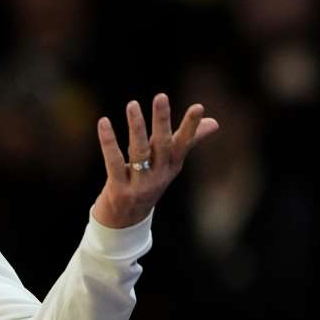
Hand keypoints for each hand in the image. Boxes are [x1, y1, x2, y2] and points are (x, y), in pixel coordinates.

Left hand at [92, 94, 219, 228]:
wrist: (125, 222)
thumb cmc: (147, 184)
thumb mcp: (168, 164)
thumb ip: (188, 141)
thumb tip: (215, 122)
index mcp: (172, 167)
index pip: (183, 144)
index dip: (191, 127)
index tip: (198, 107)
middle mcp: (159, 175)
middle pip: (162, 145)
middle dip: (162, 121)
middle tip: (161, 96)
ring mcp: (140, 185)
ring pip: (139, 151)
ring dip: (136, 127)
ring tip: (133, 104)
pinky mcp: (119, 190)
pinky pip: (114, 162)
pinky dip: (109, 142)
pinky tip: (104, 122)